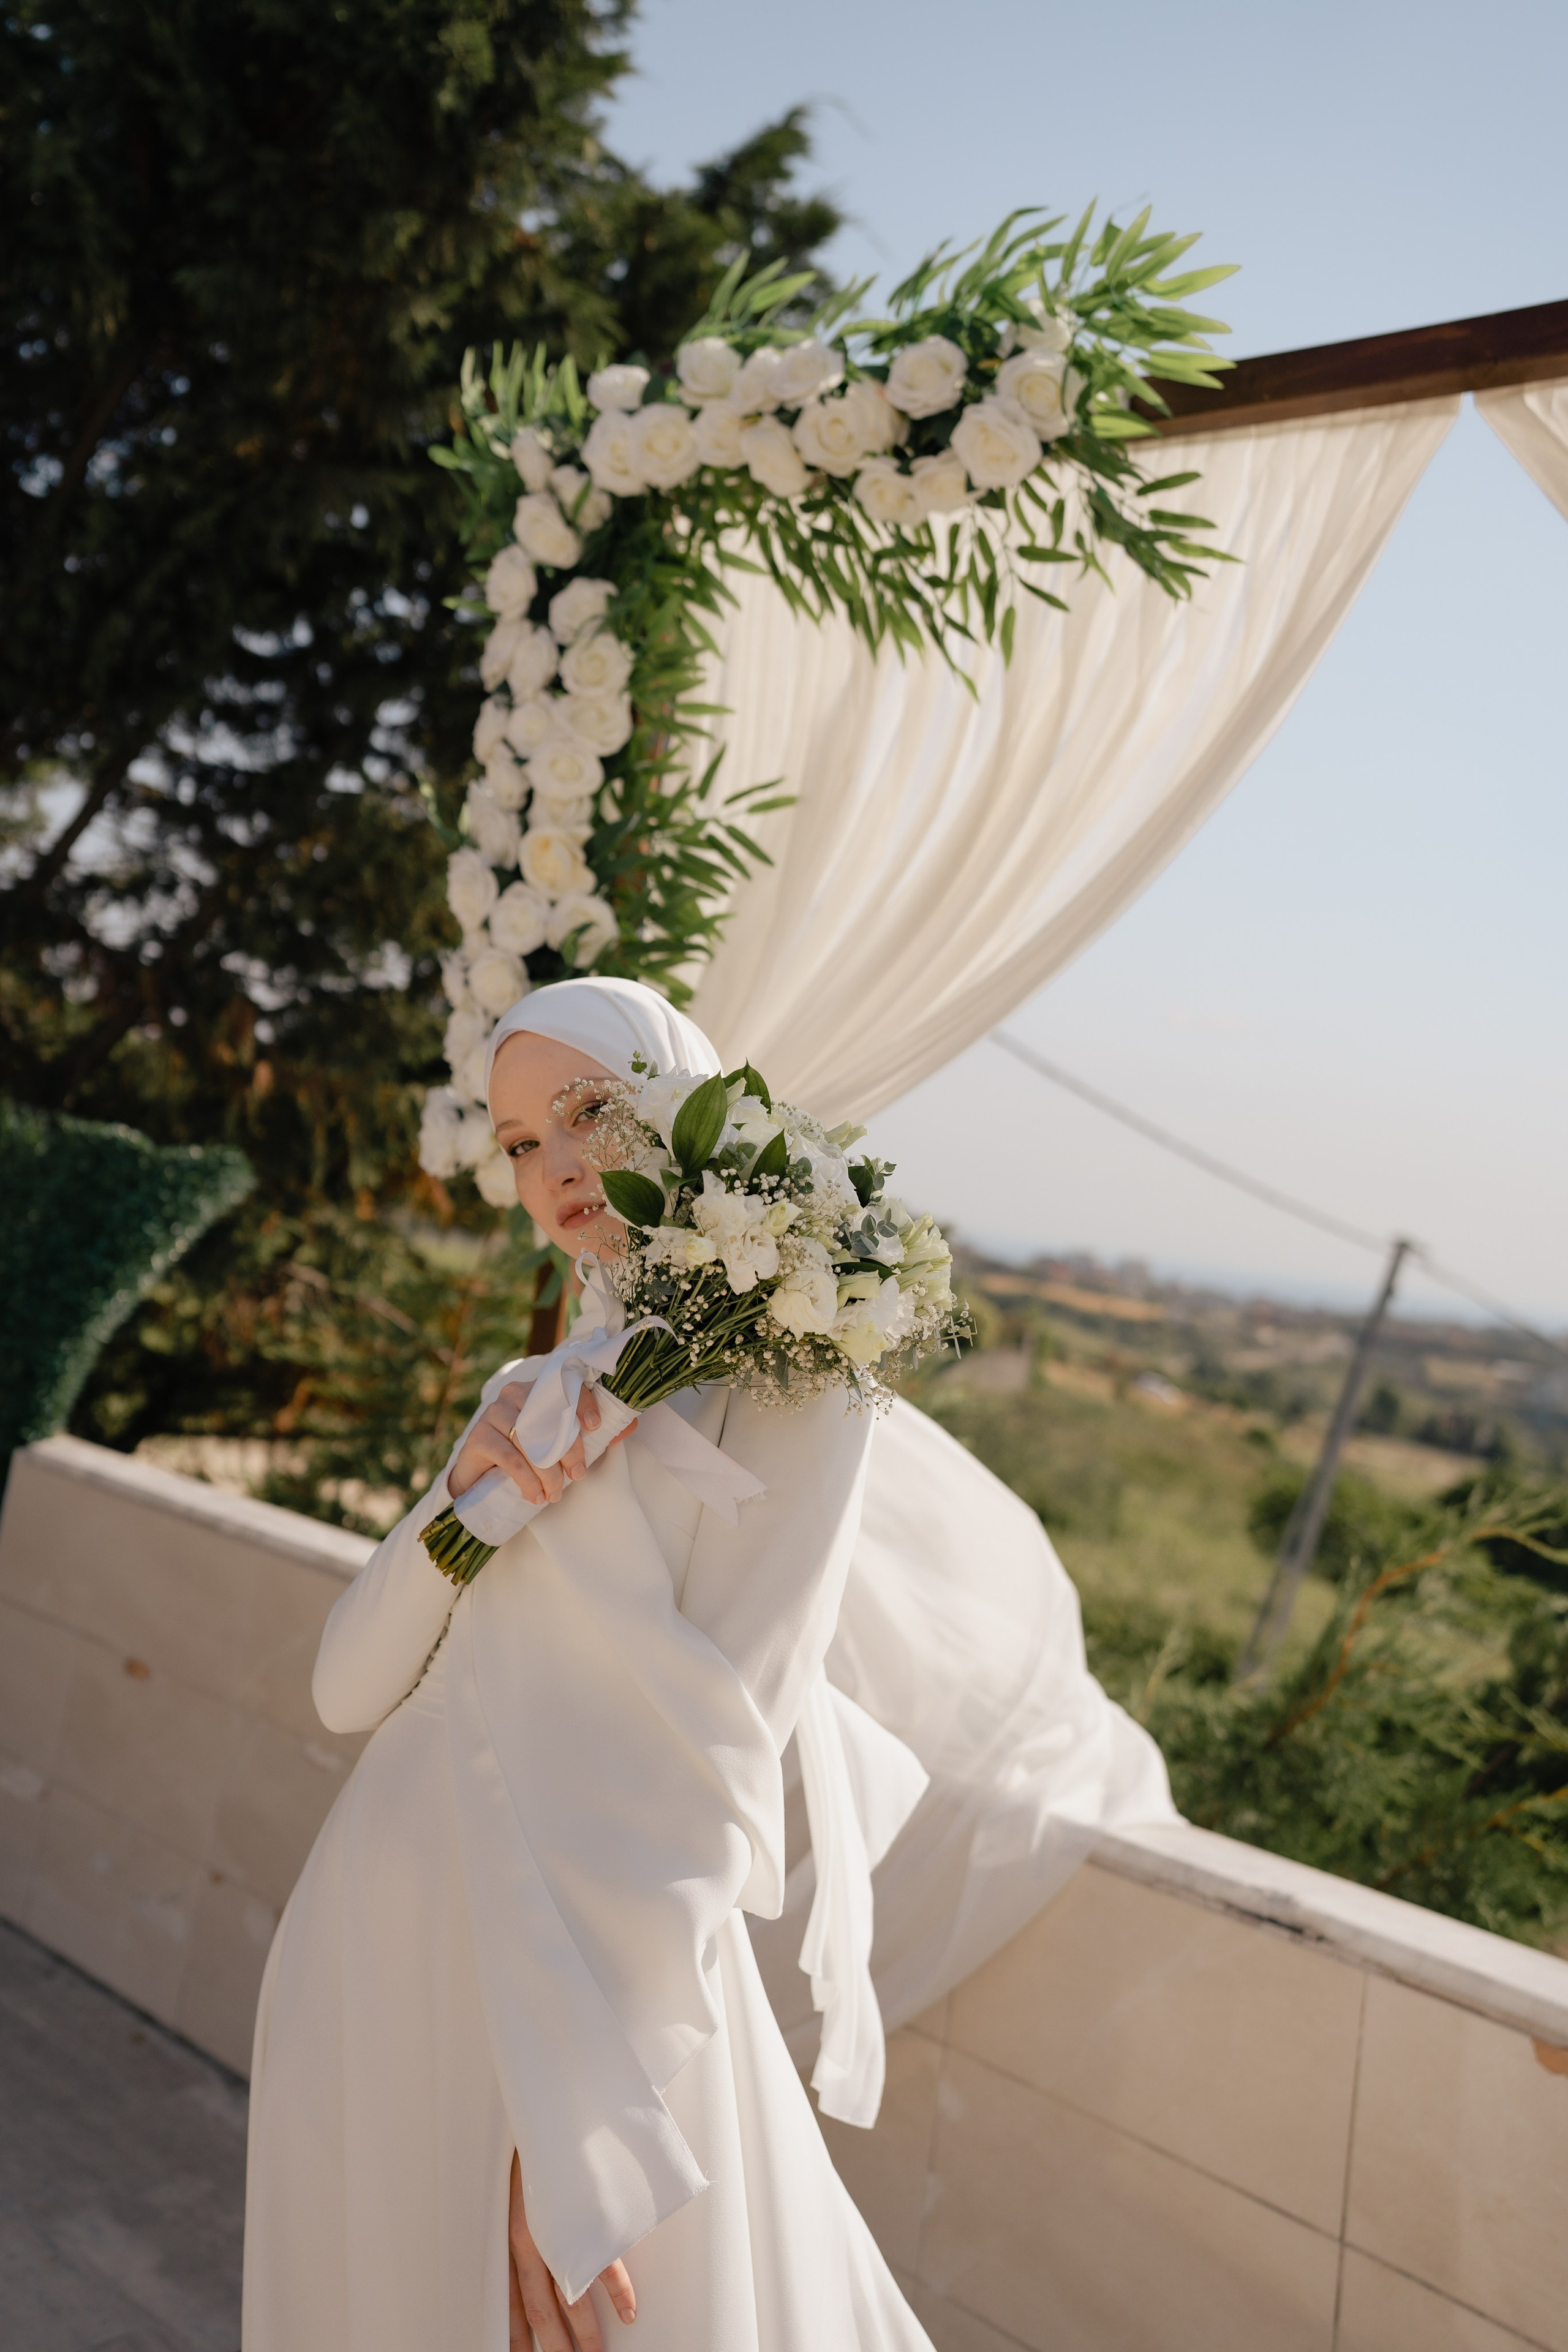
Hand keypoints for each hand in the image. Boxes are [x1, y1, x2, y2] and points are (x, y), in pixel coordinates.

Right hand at [448, 1380, 633, 1505]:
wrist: (480, 1477)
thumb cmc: (526, 1455)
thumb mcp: (559, 1443)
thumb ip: (591, 1433)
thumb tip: (631, 1425)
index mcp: (535, 1389)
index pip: (563, 1386)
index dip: (582, 1403)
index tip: (596, 1426)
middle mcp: (512, 1394)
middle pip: (548, 1416)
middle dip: (568, 1449)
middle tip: (578, 1475)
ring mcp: (493, 1413)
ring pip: (530, 1439)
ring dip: (548, 1471)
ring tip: (556, 1494)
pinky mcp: (478, 1436)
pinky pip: (509, 1457)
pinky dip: (527, 1480)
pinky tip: (535, 1496)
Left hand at [509, 2150, 634, 2349]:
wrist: (554, 2114)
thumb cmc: (539, 2157)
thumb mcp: (520, 2197)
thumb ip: (528, 2234)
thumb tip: (537, 2267)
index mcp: (513, 2242)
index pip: (513, 2305)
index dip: (515, 2338)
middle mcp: (532, 2244)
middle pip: (542, 2314)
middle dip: (555, 2349)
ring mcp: (562, 2235)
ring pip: (573, 2302)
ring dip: (587, 2336)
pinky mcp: (591, 2220)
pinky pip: (606, 2267)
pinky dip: (618, 2294)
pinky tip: (628, 2314)